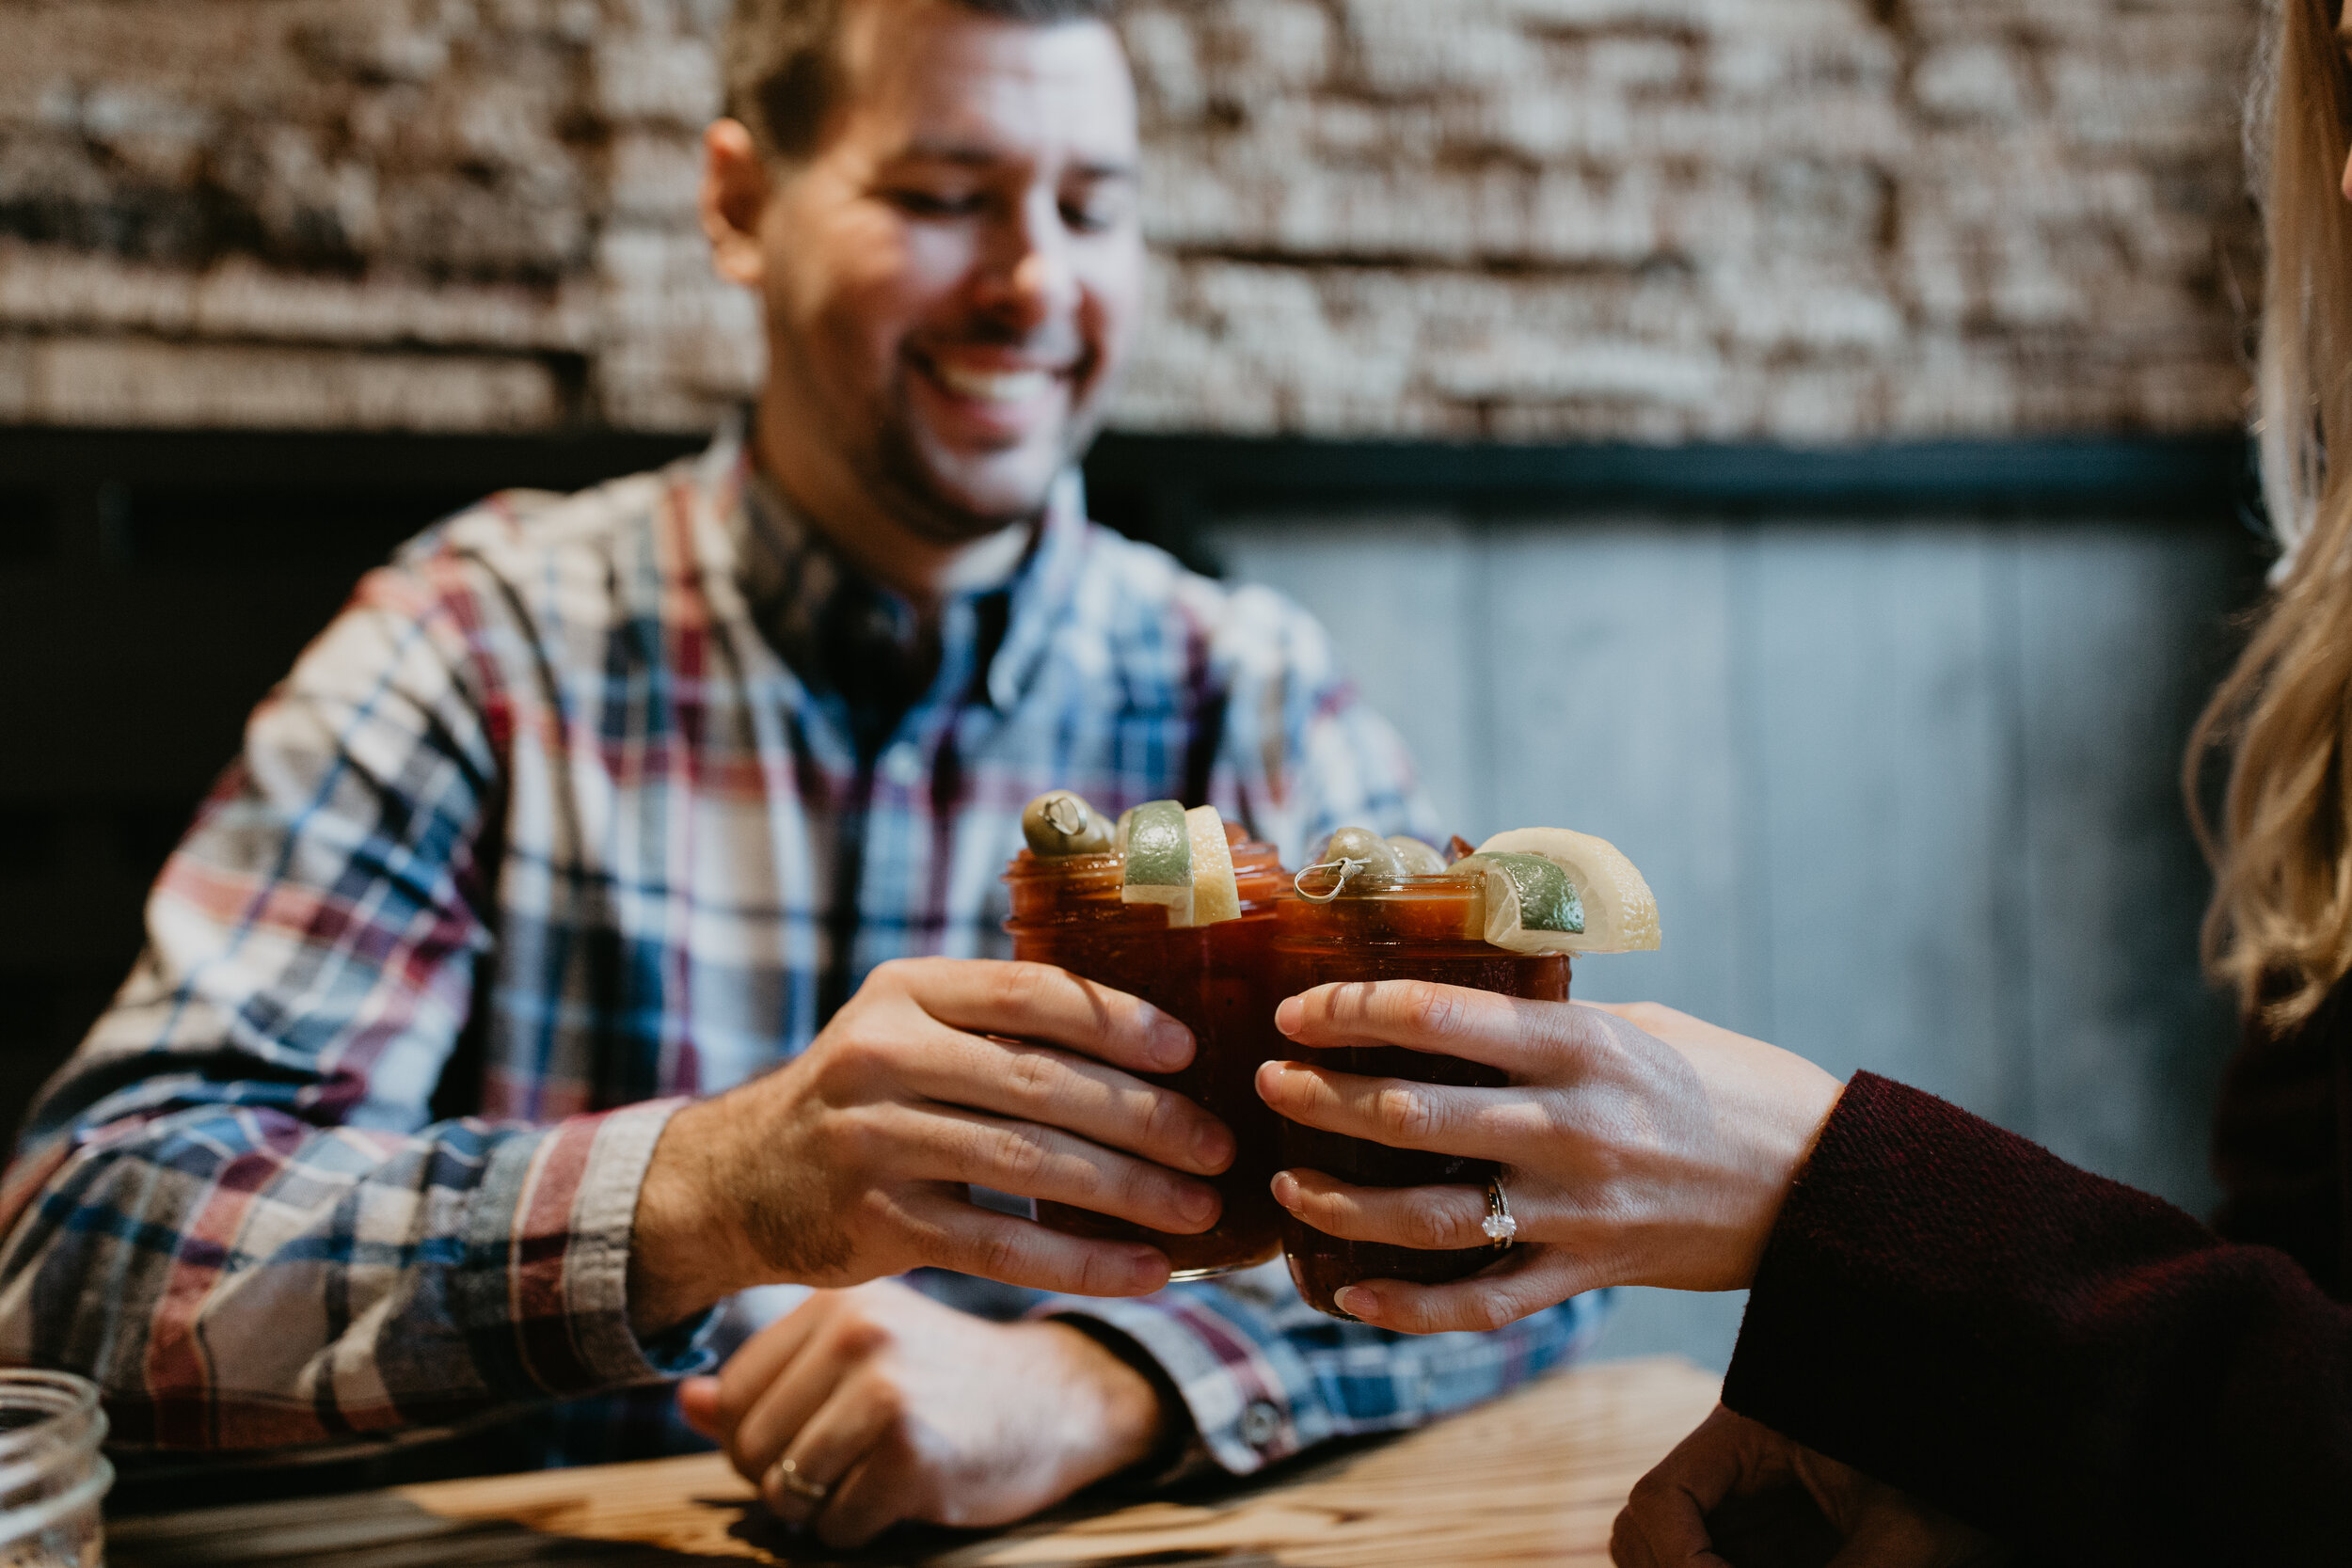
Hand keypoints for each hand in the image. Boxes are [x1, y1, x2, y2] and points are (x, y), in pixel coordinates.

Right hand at [629, 958, 1234, 1332]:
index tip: (1188, 1052)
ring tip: (1198, 1211)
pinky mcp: (875, 1224)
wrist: (737, 1180)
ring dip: (1129, 1192)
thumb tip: (1158, 1040)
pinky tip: (1143, 1273)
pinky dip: (1081, 1261)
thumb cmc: (866, 1096)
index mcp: (904, 991)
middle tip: (1219, 1145)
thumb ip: (999, 1025)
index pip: (1028, 992)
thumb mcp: (909, 1030)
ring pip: (1028, 1165)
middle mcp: (880, 1055)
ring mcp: (872, 1141)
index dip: (1117, 1021)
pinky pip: (1000, 1245)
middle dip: (1146, 1118)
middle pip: (1041, 1083)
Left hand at [677, 1280, 1169, 1547]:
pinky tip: (908, 1492)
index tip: (823, 1431)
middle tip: (851, 1465)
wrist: (1058, 1402)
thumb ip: (775, 1378)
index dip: (764, 1435)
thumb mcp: (862, 1359)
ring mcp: (883, 1390)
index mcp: (836, 1300)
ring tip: (876, 1476)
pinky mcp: (910, 1451)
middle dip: (789, 1478)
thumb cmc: (949, 1381)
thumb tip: (689, 1403)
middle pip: (752, 1447)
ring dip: (825, 1508)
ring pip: (787, 1490)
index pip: (736, 1394)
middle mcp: (856, 1333)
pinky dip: (864, 1529)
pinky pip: (838, 1526)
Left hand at [1255, 989, 1841, 1332]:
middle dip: (1325, 1099)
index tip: (1299, 1011)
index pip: (1440, 1016)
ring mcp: (1576, 1210)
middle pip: (1415, 1114)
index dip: (1353, 1011)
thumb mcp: (1638, 1022)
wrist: (1821, 1180)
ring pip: (1432, 1217)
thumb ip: (1546, 1012)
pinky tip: (1353, 1295)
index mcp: (1581, 1045)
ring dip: (1344, 1205)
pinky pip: (1484, 1302)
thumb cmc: (1723, 1080)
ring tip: (1290, 1187)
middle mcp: (1571, 1126)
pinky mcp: (1588, 1273)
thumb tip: (1453, 985)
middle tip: (1269, 1084)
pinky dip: (1412, 1307)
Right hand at [1612, 1405, 2007, 1566]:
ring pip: (1667, 1555)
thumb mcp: (1908, 1539)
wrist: (2019, 1457)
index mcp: (1747, 1430)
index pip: (1660, 1498)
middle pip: (1643, 1528)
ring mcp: (1747, 1502)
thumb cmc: (1964, 1474)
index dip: (1679, 1561)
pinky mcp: (1772, 1540)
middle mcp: (1732, 1464)